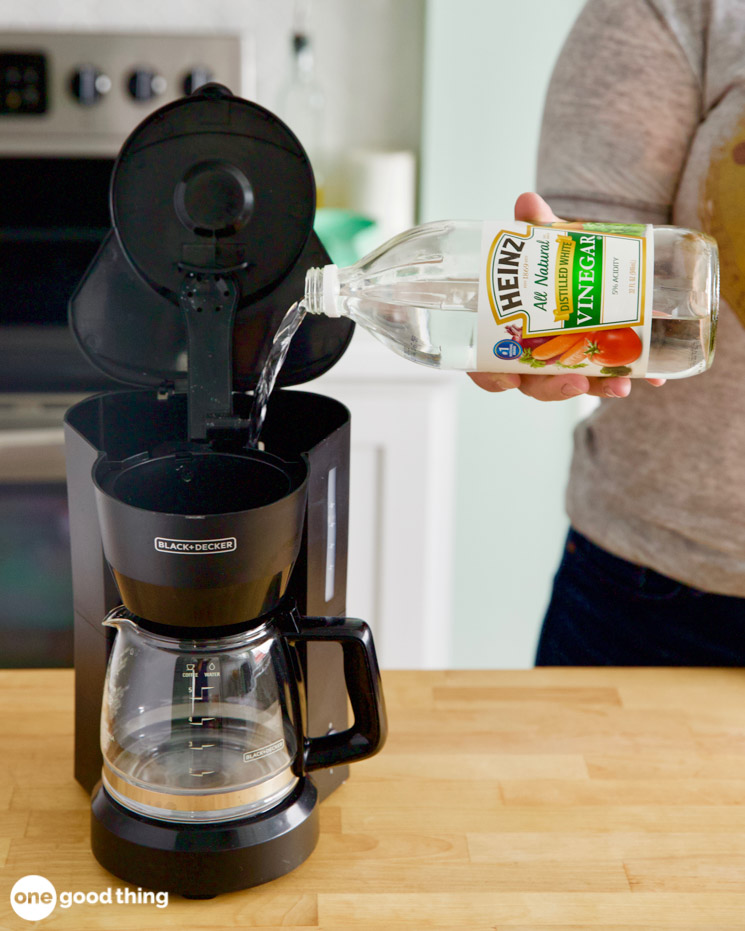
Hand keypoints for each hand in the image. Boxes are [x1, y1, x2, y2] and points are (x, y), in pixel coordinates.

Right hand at [468, 192, 665, 401]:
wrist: (579, 262)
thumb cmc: (549, 262)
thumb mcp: (541, 244)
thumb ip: (534, 229)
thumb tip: (528, 203)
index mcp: (506, 336)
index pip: (490, 368)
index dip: (495, 378)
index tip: (509, 379)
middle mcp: (533, 356)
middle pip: (535, 385)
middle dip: (556, 389)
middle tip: (575, 382)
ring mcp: (567, 361)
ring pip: (576, 384)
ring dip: (598, 388)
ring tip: (621, 384)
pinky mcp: (601, 358)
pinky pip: (613, 374)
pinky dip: (634, 376)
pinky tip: (655, 378)